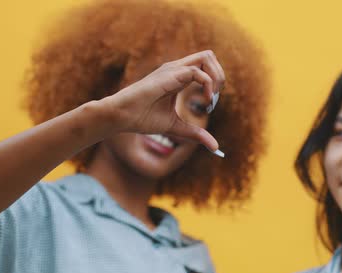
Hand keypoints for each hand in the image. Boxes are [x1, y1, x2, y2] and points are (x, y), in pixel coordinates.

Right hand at [100, 50, 224, 151]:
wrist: (121, 116)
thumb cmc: (142, 119)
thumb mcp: (176, 127)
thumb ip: (196, 134)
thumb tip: (215, 147)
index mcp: (178, 77)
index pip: (206, 66)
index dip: (215, 83)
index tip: (209, 105)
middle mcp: (177, 69)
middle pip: (209, 56)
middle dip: (220, 75)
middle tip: (212, 99)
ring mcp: (173, 70)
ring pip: (206, 57)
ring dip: (216, 76)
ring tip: (209, 98)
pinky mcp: (169, 76)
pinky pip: (196, 71)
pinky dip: (207, 84)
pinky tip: (204, 100)